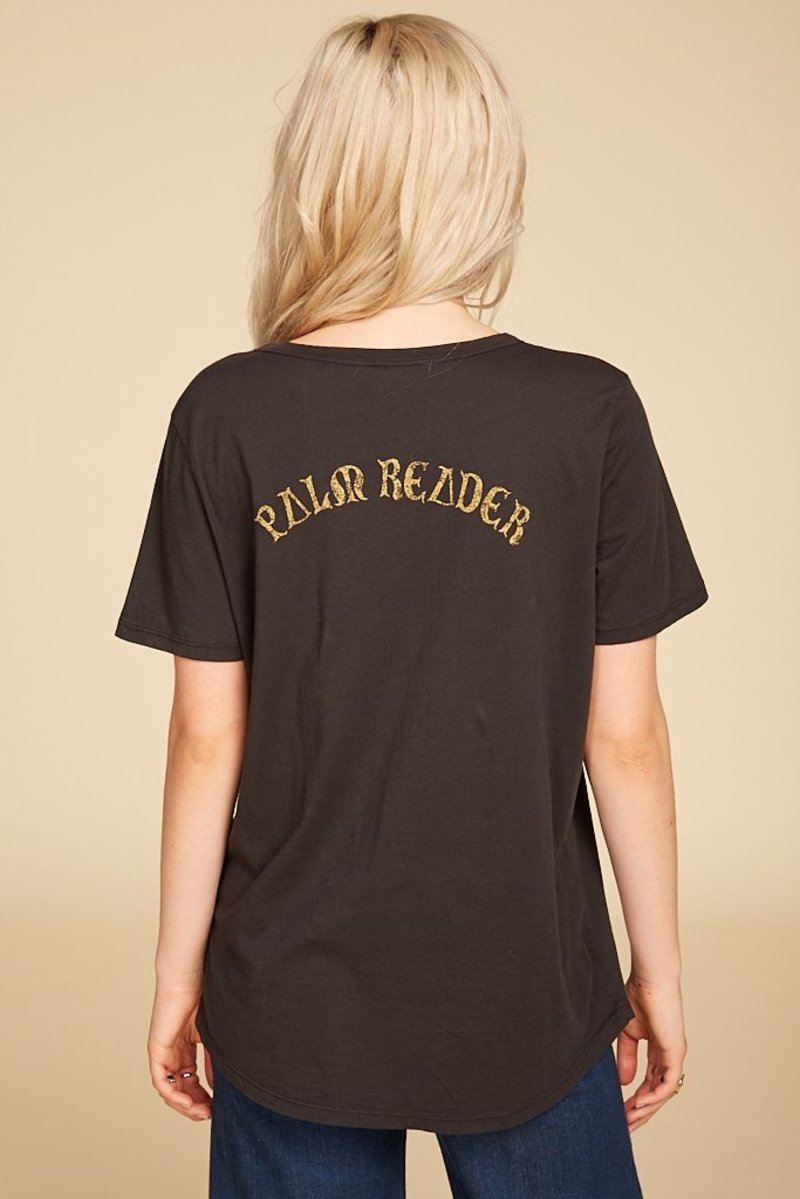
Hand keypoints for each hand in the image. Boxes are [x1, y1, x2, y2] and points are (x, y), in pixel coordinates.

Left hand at [147, 983, 213, 1120]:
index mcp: (185, 1047)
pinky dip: (174, 1095)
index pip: (191, 1080)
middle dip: (195, 1104)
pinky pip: (161, 1081)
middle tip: (210, 1114)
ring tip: (202, 1112)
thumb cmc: (204, 996)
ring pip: (169, 1089)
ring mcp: (163, 1052)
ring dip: (185, 1104)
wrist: (190, 977)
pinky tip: (189, 1102)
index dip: (203, 1096)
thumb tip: (217, 1088)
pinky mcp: (156, 1050)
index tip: (217, 1107)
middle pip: (180, 1088)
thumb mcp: (213, 1037)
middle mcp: (172, 1052)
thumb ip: (213, 1062)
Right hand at [616, 975, 686, 1132]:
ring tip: (628, 1120)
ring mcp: (674, 1056)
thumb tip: (625, 1083)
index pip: (649, 1084)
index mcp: (658, 1051)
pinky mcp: (675, 1053)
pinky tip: (637, 1104)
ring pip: (662, 1093)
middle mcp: (669, 1057)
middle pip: (656, 1094)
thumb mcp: (627, 1034)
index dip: (635, 1100)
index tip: (620, 1114)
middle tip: (625, 1127)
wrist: (649, 980)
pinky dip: (652, 1097)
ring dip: (645, 1109)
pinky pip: (666, 1083)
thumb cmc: (638, 997)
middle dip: (641, 1112)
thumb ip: (626, 1057)